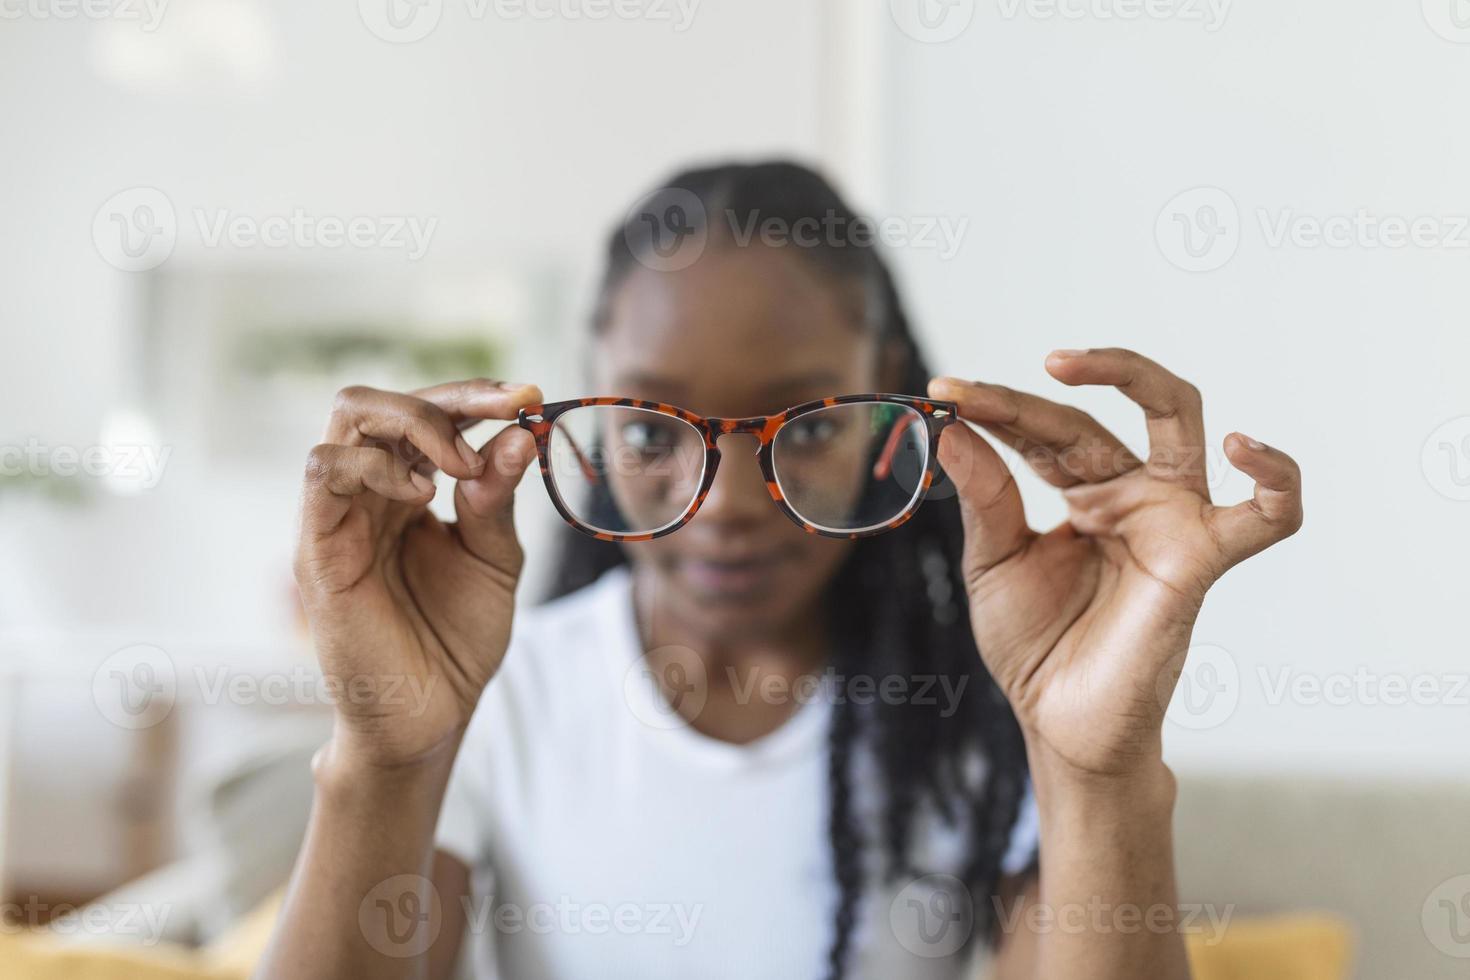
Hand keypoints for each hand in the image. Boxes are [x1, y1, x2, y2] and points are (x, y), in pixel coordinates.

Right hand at [293, 378, 543, 767]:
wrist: (429, 715)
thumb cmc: (455, 639)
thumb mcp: (494, 560)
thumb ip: (496, 499)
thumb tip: (518, 434)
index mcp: (406, 488)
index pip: (428, 413)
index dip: (476, 396)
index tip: (530, 396)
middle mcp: (368, 492)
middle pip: (383, 401)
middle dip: (451, 396)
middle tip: (509, 410)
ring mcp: (338, 515)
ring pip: (347, 418)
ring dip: (416, 422)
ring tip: (461, 466)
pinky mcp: (317, 549)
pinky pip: (324, 471)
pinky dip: (376, 464)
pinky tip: (421, 494)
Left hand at [929, 349, 1302, 777]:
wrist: (1060, 725)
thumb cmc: (1036, 646)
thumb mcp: (994, 563)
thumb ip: (985, 496)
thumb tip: (950, 430)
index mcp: (1082, 492)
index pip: (1043, 430)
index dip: (992, 408)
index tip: (940, 396)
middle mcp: (1129, 495)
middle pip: (1103, 413)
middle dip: (1048, 386)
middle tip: (979, 384)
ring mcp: (1168, 520)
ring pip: (1181, 423)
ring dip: (1133, 377)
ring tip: (1065, 365)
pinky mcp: (1201, 559)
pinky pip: (1269, 516)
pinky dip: (1275, 477)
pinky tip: (1243, 447)